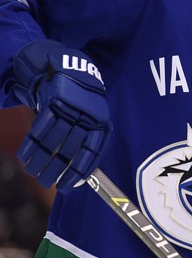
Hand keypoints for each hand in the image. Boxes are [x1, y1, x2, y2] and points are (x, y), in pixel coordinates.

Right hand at [10, 39, 110, 190]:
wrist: (70, 69)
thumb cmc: (82, 103)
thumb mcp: (92, 119)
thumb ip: (87, 141)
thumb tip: (81, 173)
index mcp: (100, 125)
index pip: (91, 154)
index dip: (78, 172)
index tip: (67, 187)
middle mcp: (88, 118)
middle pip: (70, 150)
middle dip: (56, 170)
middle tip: (44, 184)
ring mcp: (71, 109)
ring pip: (53, 140)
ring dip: (41, 159)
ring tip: (32, 172)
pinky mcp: (54, 100)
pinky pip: (41, 126)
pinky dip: (32, 143)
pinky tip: (25, 156)